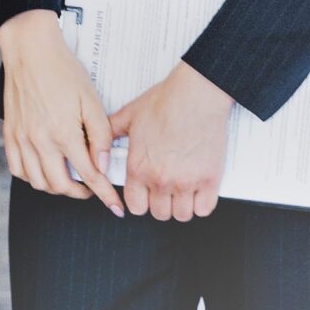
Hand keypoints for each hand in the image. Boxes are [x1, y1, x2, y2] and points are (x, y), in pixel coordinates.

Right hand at [0, 10, 124, 216]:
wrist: (30, 50)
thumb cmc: (62, 70)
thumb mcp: (91, 100)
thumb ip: (99, 136)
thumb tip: (102, 165)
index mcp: (64, 132)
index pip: (88, 175)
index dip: (104, 194)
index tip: (114, 206)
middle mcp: (40, 140)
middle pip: (61, 185)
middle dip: (80, 193)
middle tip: (92, 188)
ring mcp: (21, 138)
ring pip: (38, 182)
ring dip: (56, 187)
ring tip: (69, 178)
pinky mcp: (9, 134)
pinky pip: (17, 169)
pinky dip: (32, 177)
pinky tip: (43, 169)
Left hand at [110, 61, 234, 220]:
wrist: (196, 94)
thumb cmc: (166, 102)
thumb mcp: (129, 116)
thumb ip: (110, 134)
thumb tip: (100, 144)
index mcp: (139, 167)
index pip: (135, 206)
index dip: (140, 202)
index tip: (145, 195)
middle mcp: (160, 179)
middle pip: (159, 213)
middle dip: (161, 204)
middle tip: (165, 190)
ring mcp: (186, 182)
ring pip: (181, 215)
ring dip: (181, 206)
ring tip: (182, 190)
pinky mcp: (209, 179)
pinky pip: (204, 209)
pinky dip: (201, 204)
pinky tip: (198, 191)